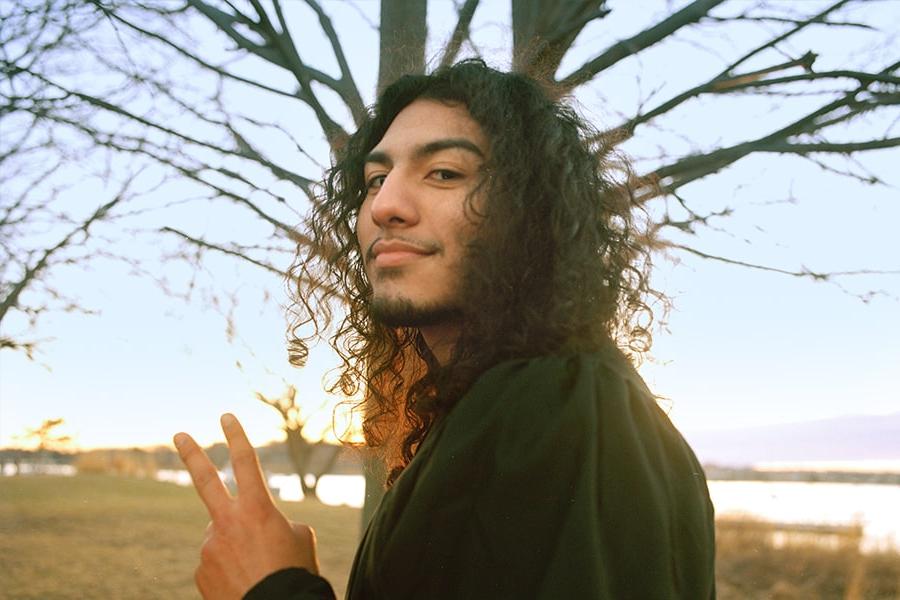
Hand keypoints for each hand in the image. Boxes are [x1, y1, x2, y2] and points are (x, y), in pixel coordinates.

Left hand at [174, 413, 320, 599]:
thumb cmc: (295, 573)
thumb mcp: (299, 538)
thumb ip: (273, 523)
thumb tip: (251, 530)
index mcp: (258, 508)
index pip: (246, 462)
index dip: (236, 437)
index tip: (226, 417)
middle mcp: (228, 522)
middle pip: (205, 480)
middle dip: (192, 454)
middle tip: (179, 435)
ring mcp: (210, 547)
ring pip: (222, 535)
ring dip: (236, 545)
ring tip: (257, 568)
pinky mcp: (200, 571)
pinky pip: (216, 562)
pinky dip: (229, 568)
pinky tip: (245, 581)